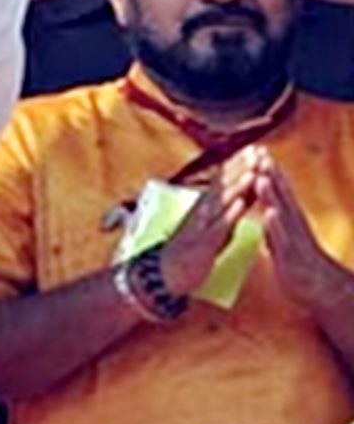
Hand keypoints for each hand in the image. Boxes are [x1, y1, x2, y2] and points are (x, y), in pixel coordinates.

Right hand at [155, 157, 256, 297]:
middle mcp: (202, 212)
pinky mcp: (203, 243)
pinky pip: (218, 226)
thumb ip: (225, 210)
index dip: (238, 164)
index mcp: (205, 208)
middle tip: (256, 151)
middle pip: (224, 185)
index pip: (223, 181)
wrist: (166, 275)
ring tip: (252, 171)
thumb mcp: (209, 225)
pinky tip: (242, 203)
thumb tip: (242, 195)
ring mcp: (201, 226)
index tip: (254, 148)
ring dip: (237, 186)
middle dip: (241, 168)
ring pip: (222, 202)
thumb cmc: (191, 250)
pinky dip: (230, 214)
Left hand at [249, 150, 353, 317]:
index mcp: (289, 220)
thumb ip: (274, 224)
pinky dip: (276, 225)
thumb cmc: (298, 264)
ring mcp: (294, 238)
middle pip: (281, 194)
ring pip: (282, 212)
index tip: (257, 150)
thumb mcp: (283, 240)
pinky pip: (283, 239)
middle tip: (259, 150)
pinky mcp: (292, 255)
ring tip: (262, 175)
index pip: (278, 191)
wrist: (320, 290)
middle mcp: (294, 224)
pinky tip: (270, 213)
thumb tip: (266, 209)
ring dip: (272, 194)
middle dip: (270, 173)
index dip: (267, 170)